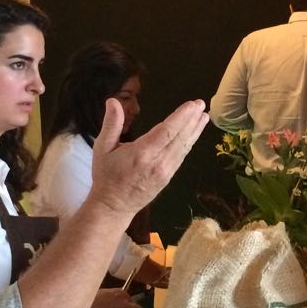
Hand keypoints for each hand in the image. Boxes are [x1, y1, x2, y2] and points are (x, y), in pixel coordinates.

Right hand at [91, 98, 207, 217]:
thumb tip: (113, 101)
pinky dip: (189, 143)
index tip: (192, 105)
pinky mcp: (168, 177)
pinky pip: (181, 156)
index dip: (182, 117)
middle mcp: (158, 162)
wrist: (113, 206)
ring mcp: (165, 171)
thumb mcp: (102, 148)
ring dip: (195, 131)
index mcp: (142, 153)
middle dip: (192, 120)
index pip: (167, 131)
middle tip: (202, 105)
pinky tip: (194, 134)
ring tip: (204, 117)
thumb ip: (111, 124)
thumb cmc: (106, 176)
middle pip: (180, 138)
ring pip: (184, 147)